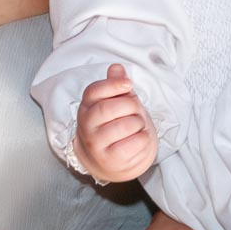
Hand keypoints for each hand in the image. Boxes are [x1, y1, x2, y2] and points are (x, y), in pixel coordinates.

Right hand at [73, 63, 156, 183]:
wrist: (112, 161)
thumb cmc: (116, 125)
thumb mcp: (117, 102)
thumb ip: (116, 85)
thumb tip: (116, 67)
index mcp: (87, 107)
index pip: (93, 91)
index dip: (112, 85)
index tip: (128, 84)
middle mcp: (86, 126)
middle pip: (109, 108)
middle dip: (131, 106)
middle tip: (135, 110)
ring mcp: (96, 144)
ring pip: (126, 125)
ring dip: (139, 123)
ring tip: (136, 127)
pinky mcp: (109, 160)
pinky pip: (135, 142)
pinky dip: (144, 138)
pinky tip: (138, 139)